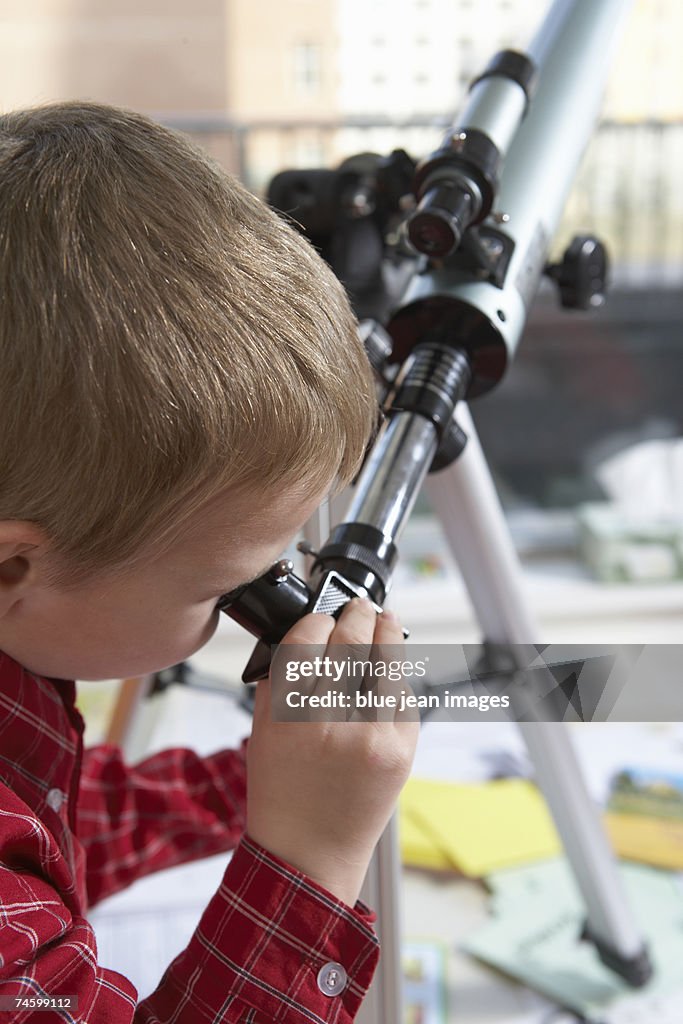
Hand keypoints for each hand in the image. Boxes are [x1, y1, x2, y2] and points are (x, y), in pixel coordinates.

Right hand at [245, 598, 418, 905]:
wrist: (309, 855)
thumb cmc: (281, 795)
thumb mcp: (261, 733)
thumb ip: (279, 682)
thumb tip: (304, 635)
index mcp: (286, 718)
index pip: (306, 642)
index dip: (317, 619)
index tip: (321, 616)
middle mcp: (329, 725)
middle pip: (351, 644)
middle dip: (356, 615)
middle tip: (357, 606)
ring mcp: (371, 739)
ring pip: (386, 665)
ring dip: (386, 634)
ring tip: (383, 619)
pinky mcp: (400, 752)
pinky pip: (402, 699)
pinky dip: (396, 679)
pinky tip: (389, 669)